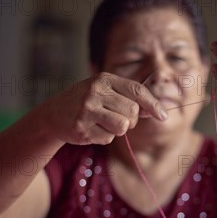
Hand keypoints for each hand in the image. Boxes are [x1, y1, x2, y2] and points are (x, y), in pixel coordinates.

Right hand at [45, 72, 167, 145]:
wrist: (53, 115)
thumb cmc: (87, 102)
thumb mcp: (106, 93)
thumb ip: (129, 99)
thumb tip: (157, 111)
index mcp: (104, 79)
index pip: (137, 91)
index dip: (153, 104)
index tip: (163, 116)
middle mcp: (95, 92)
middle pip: (132, 111)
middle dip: (131, 119)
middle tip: (117, 118)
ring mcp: (86, 110)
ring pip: (122, 127)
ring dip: (118, 130)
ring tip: (104, 123)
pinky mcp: (81, 128)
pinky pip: (107, 138)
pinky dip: (104, 137)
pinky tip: (91, 129)